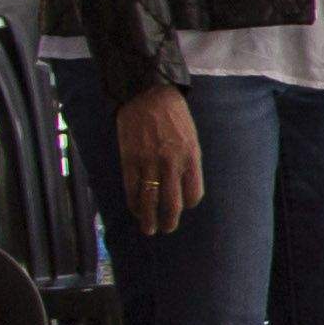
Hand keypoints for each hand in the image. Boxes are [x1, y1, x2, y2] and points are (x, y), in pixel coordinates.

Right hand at [115, 86, 202, 234]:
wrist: (148, 95)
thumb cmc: (173, 115)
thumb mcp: (191, 137)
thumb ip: (188, 161)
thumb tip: (183, 185)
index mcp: (191, 157)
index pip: (194, 194)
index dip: (188, 204)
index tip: (183, 205)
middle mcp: (172, 163)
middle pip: (173, 204)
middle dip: (169, 222)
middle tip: (166, 229)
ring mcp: (149, 162)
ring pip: (150, 201)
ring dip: (149, 220)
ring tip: (149, 229)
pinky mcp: (129, 159)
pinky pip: (131, 189)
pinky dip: (133, 204)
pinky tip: (135, 209)